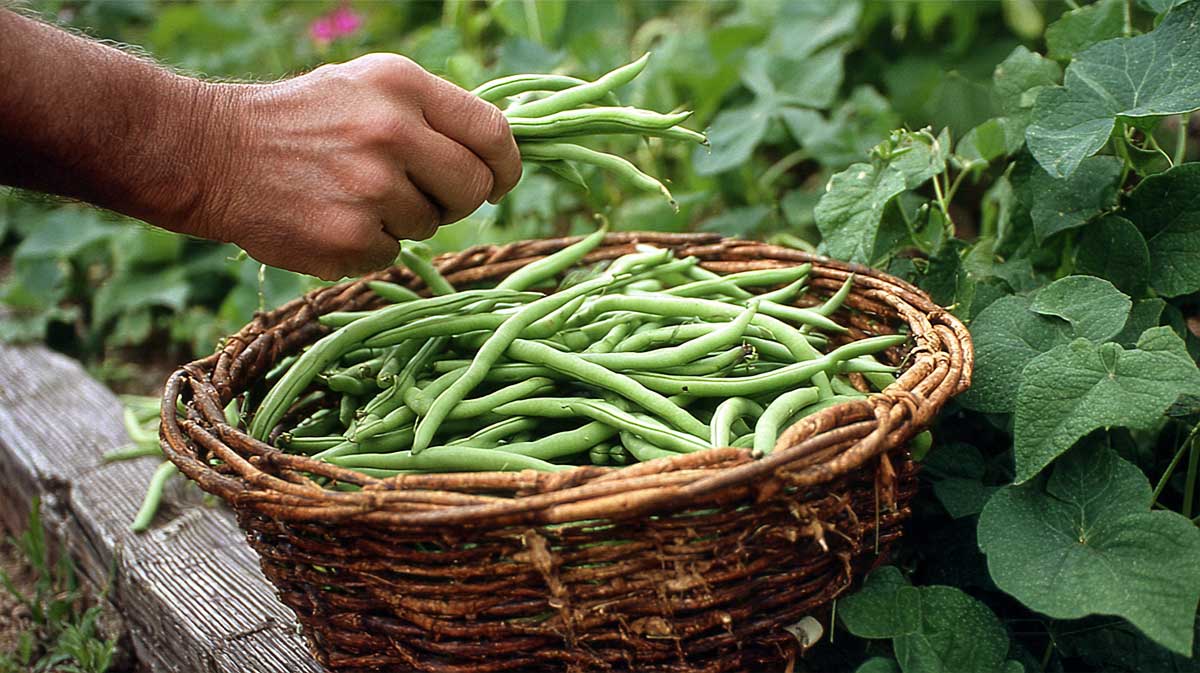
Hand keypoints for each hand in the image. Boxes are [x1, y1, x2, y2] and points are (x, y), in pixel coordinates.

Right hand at [182, 54, 521, 279]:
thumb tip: (498, 152)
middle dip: (459, 198)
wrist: (216, 152)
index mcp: (402, 85)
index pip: (492, 132)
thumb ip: (433, 113)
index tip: (500, 180)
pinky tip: (333, 218)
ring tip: (355, 195)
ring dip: (405, 220)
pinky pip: (391, 253)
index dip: (506, 165)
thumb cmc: (305, 120)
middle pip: (474, 186)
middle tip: (424, 194)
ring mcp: (370, 188)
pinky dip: (370, 245)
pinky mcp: (348, 237)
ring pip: (431, 224)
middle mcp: (391, 131)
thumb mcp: (369, 87)